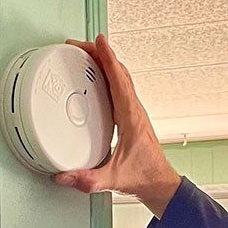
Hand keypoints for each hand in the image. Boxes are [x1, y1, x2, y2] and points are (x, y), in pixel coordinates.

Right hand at [53, 34, 180, 216]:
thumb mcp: (115, 179)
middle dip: (101, 55)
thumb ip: (89, 179)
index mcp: (131, 119)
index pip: (119, 81)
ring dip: (105, 64)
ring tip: (86, 56)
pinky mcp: (132, 120)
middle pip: (120, 74)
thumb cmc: (146, 178)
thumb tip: (65, 177)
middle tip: (80, 46)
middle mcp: (135, 113)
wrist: (162, 185)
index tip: (99, 42)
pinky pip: (120, 90)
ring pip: (121, 80)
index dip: (108, 59)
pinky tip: (97, 80)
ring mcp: (135, 115)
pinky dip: (108, 78)